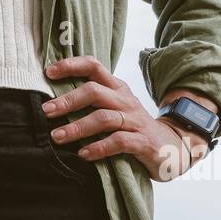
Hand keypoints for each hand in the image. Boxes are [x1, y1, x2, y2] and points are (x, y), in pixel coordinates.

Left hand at [42, 55, 209, 181]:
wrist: (174, 147)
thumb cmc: (134, 127)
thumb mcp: (116, 109)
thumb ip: (93, 102)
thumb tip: (54, 102)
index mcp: (117, 88)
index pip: (94, 66)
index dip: (71, 65)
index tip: (49, 72)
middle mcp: (125, 100)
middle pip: (94, 91)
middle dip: (68, 100)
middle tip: (47, 111)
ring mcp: (135, 121)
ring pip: (104, 117)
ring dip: (77, 127)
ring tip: (57, 136)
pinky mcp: (143, 142)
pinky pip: (119, 141)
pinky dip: (99, 147)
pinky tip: (83, 154)